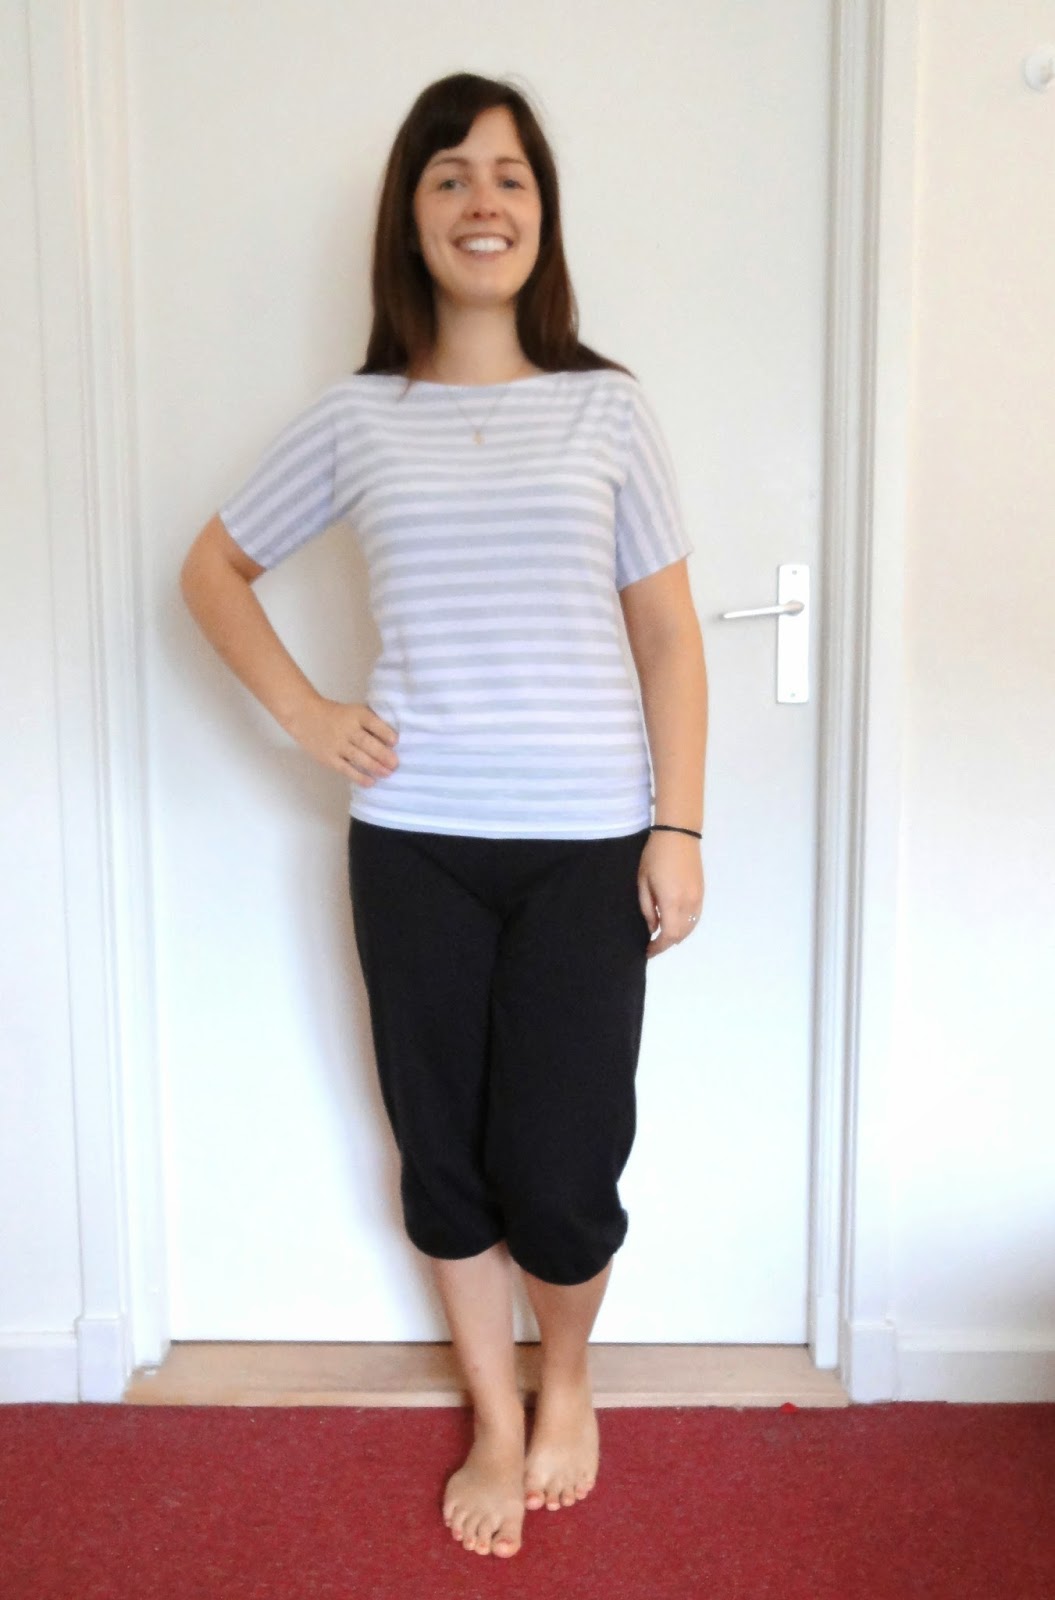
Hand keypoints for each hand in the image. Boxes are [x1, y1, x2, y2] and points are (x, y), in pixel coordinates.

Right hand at [285, 696, 398, 785]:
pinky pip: (346, 769)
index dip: (384, 732)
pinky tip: (370, 782)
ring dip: (374, 767)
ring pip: (358, 757)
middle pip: (366, 743)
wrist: (305, 717)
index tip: (395, 742)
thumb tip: (391, 742)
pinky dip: (359, 776)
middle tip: (395, 764)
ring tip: (387, 773)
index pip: (372, 723)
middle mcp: (347, 729)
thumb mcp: (354, 712)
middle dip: (382, 754)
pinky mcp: (329, 758)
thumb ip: (370, 724)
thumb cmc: (337, 715)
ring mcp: (337, 744)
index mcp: (356, 714)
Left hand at [637, 830, 703, 958]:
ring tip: (663, 936)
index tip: (648, 951)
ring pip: (690, 928)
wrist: (678, 835)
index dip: (658, 947)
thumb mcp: (643, 881)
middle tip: (653, 945)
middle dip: (666, 943)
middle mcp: (688, 903)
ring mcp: (698, 898)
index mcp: (671, 901)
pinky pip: (696, 917)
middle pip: (681, 934)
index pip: (668, 935)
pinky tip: (676, 924)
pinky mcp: (702, 892)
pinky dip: (686, 926)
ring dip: (677, 936)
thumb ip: (647, 908)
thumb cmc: (654, 856)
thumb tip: (653, 928)